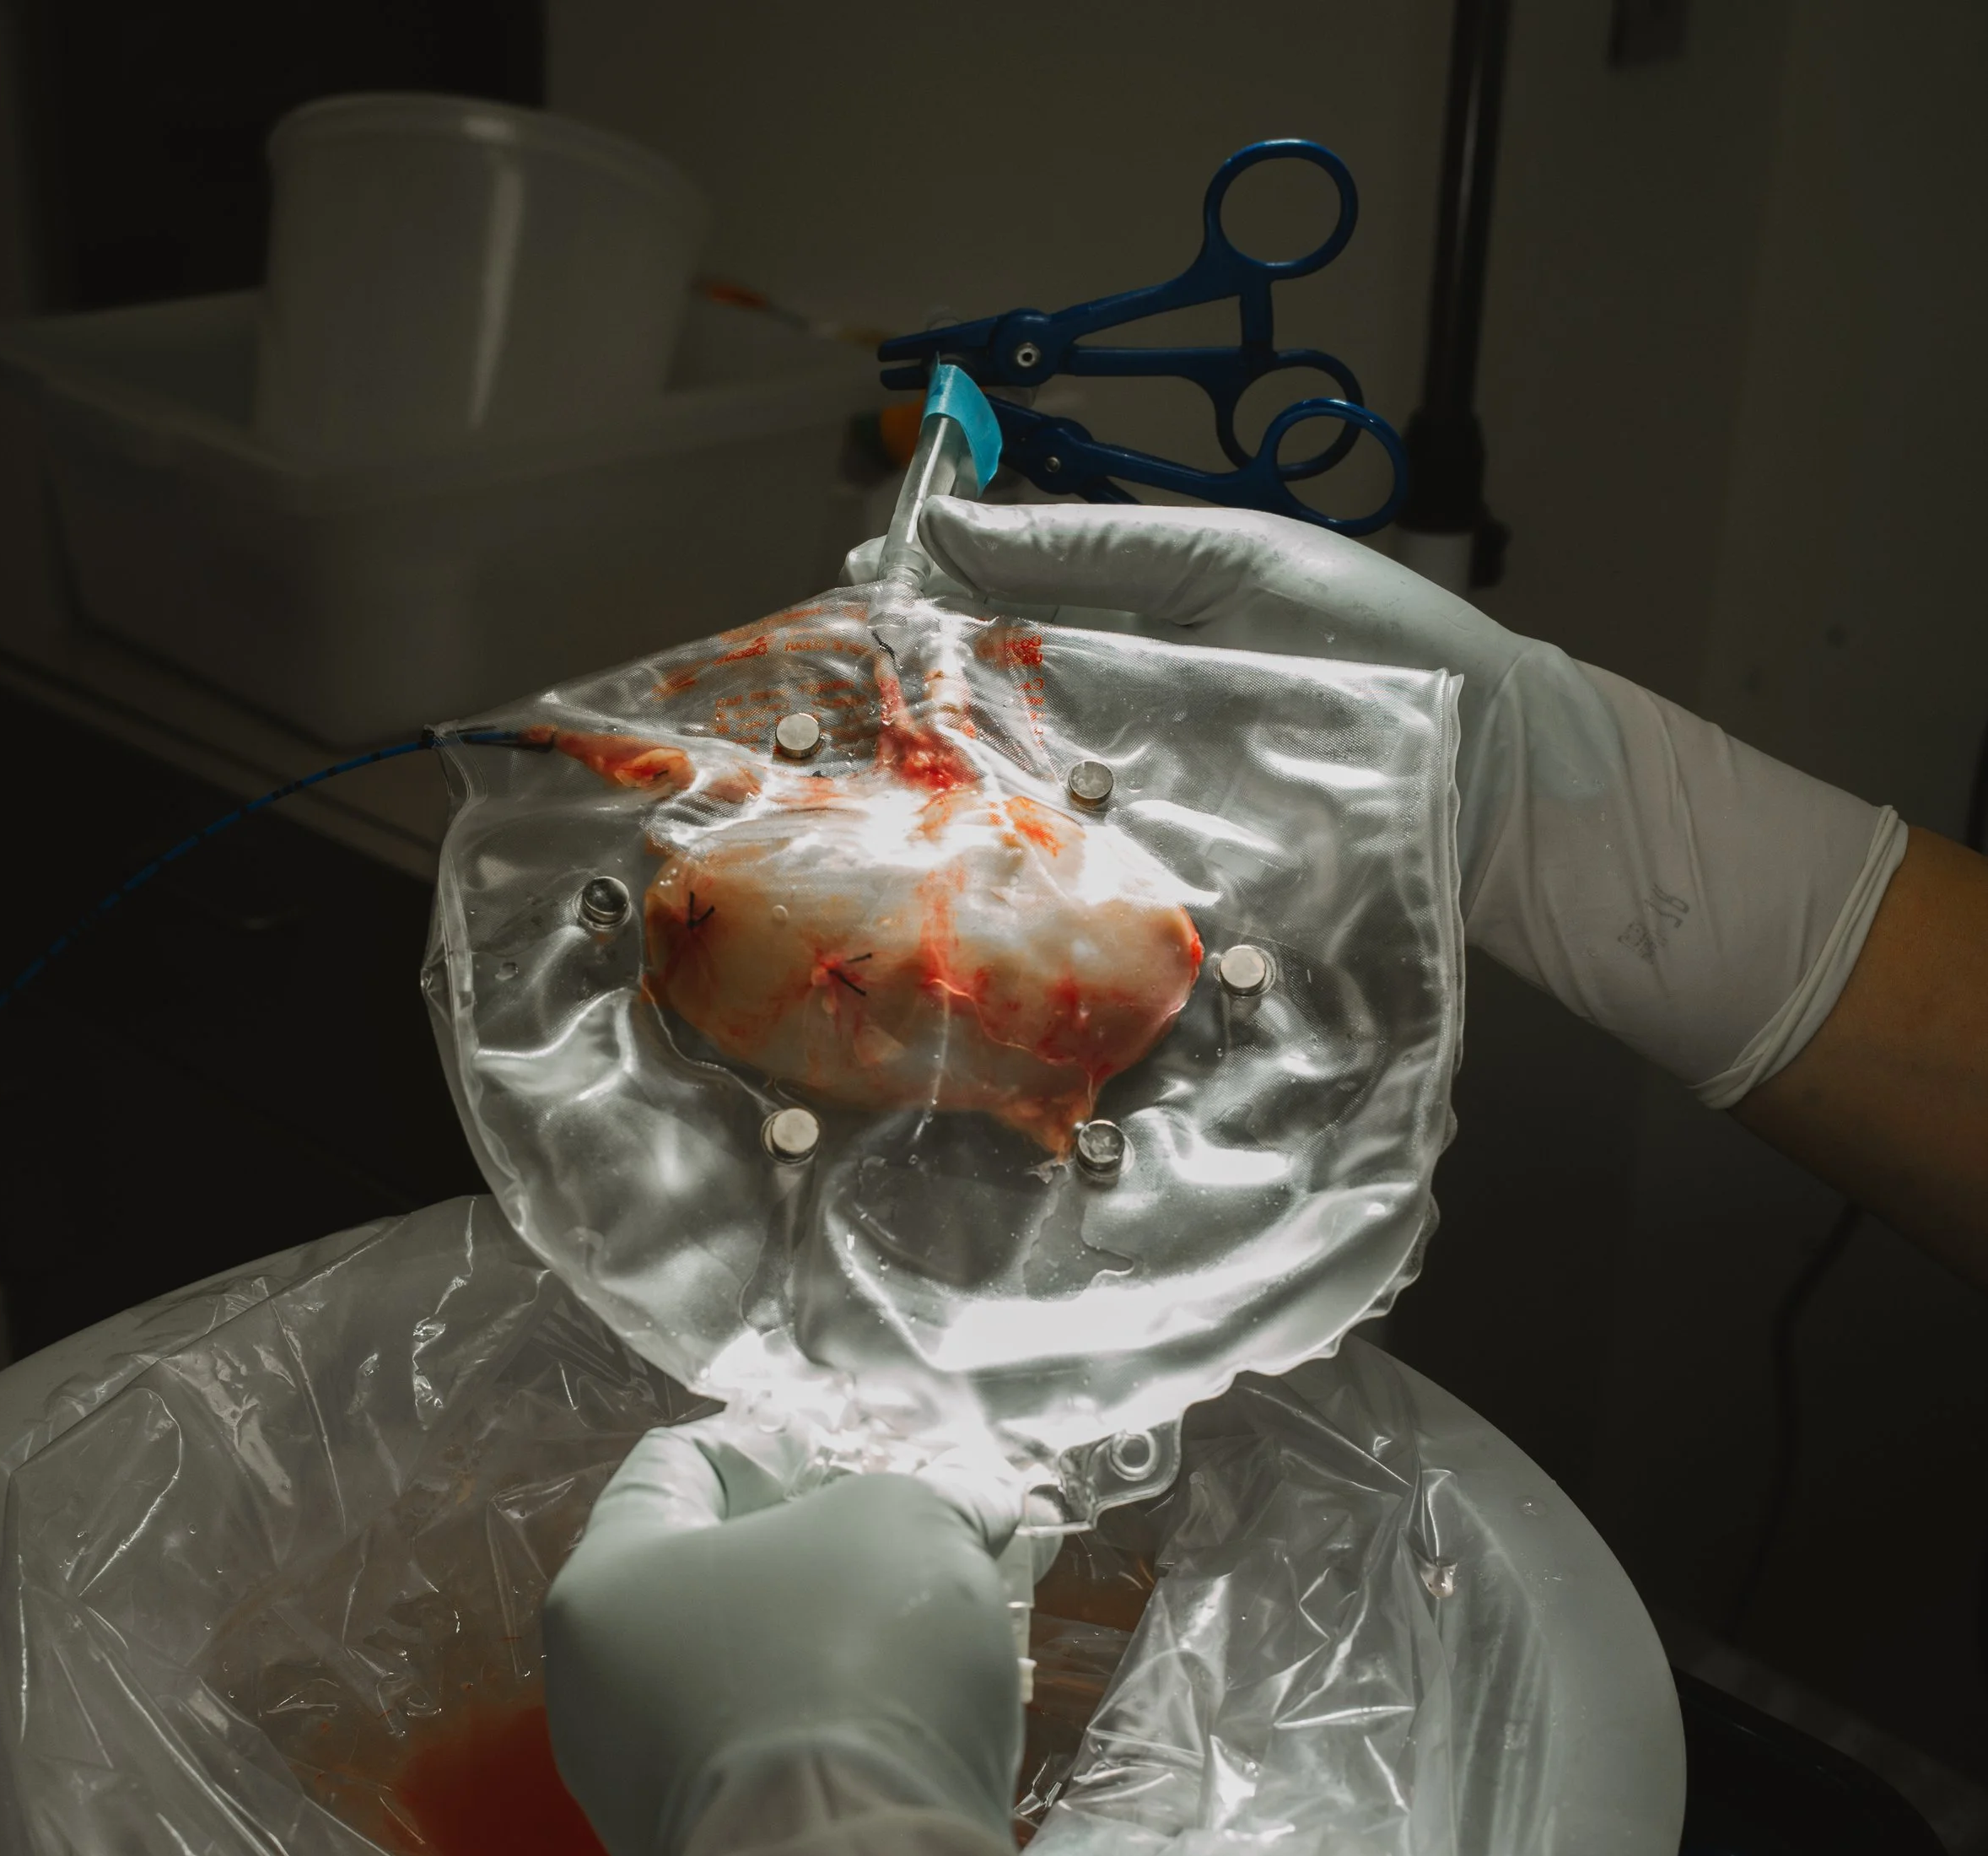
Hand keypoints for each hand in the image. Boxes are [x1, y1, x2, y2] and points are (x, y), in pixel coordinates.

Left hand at [542, 1425, 1147, 1855]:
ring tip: (944, 1622)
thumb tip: (975, 1508)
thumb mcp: (908, 1523)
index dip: (768, 1441)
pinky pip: (777, 1756)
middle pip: (714, 1576)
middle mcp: (598, 1689)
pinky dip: (844, 1723)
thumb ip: (932, 1498)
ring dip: (844, 1638)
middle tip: (910, 1534)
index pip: (672, 1467)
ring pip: (753, 1672)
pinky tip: (926, 1713)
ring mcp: (645, 1793)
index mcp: (603, 1585)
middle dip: (821, 1547)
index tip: (845, 1452)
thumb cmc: (849, 1660)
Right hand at [855, 499, 1899, 1110]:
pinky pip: (1071, 873)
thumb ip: (1091, 548)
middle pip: (984, 710)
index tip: (846, 608)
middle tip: (822, 714)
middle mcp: (1112, 713)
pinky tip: (950, 867)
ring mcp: (1132, 800)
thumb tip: (949, 520)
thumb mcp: (1229, 560)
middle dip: (905, 710)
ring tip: (856, 795)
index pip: (992, 607)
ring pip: (1011, 797)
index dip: (918, 607)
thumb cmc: (1374, 641)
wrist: (1490, 772)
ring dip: (940, 796)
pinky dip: (1014, 871)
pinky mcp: (1159, 877)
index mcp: (1123, 620)